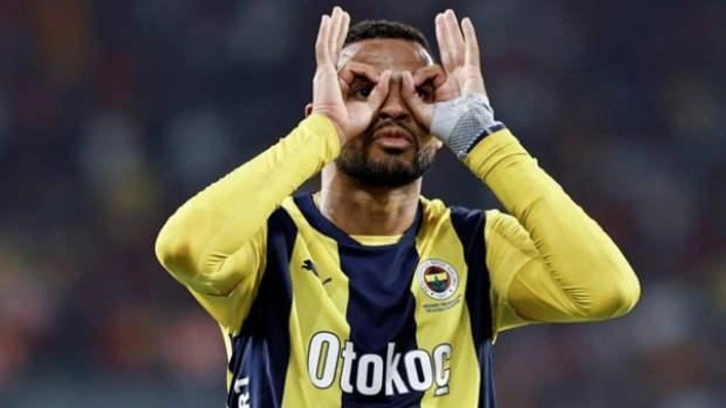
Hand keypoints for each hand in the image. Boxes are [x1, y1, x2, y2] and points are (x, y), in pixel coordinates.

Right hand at [312, 7, 391, 143]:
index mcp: (337, 87)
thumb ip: (379, 90)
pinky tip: (328, 19)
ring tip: (337, 11)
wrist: (334, 131)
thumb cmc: (349, 125)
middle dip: (339, 31)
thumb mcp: (370, 107)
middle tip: (340, 15)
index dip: (370, 74)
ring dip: (334, 27)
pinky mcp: (324, 71)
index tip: (381, 80)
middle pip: (334, 49)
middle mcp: (328, 78)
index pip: (353, 70)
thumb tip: (387, 75)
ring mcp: (324, 73)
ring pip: (329, 44)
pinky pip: (325, 47)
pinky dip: (327, 33)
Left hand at [402, 10, 488, 128]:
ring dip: (451, 30)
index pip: (430, 72)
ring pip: (456, 47)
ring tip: (447, 14)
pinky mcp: (473, 73)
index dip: (419, 76)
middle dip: (443, 34)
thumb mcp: (421, 112)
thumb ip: (410, 95)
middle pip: (447, 51)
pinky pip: (470, 50)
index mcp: (444, 91)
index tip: (412, 81)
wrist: (466, 133)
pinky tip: (465, 22)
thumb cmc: (447, 129)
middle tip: (440, 17)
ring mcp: (465, 75)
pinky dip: (468, 36)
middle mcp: (455, 81)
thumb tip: (404, 74)